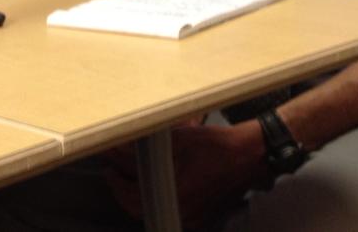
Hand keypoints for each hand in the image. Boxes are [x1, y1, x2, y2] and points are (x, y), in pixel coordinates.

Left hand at [107, 119, 267, 227]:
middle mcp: (181, 210)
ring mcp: (192, 216)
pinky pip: (172, 209)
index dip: (115, 181)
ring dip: (142, 194)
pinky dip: (160, 197)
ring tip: (132, 176)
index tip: (109, 167)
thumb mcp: (178, 140)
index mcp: (173, 194)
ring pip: (155, 208)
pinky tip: (159, 182)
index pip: (131, 196)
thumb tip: (122, 149)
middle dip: (125, 189)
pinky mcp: (200, 216)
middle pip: (140, 207)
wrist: (248, 156)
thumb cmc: (216, 146)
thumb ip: (148, 149)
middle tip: (115, 172)